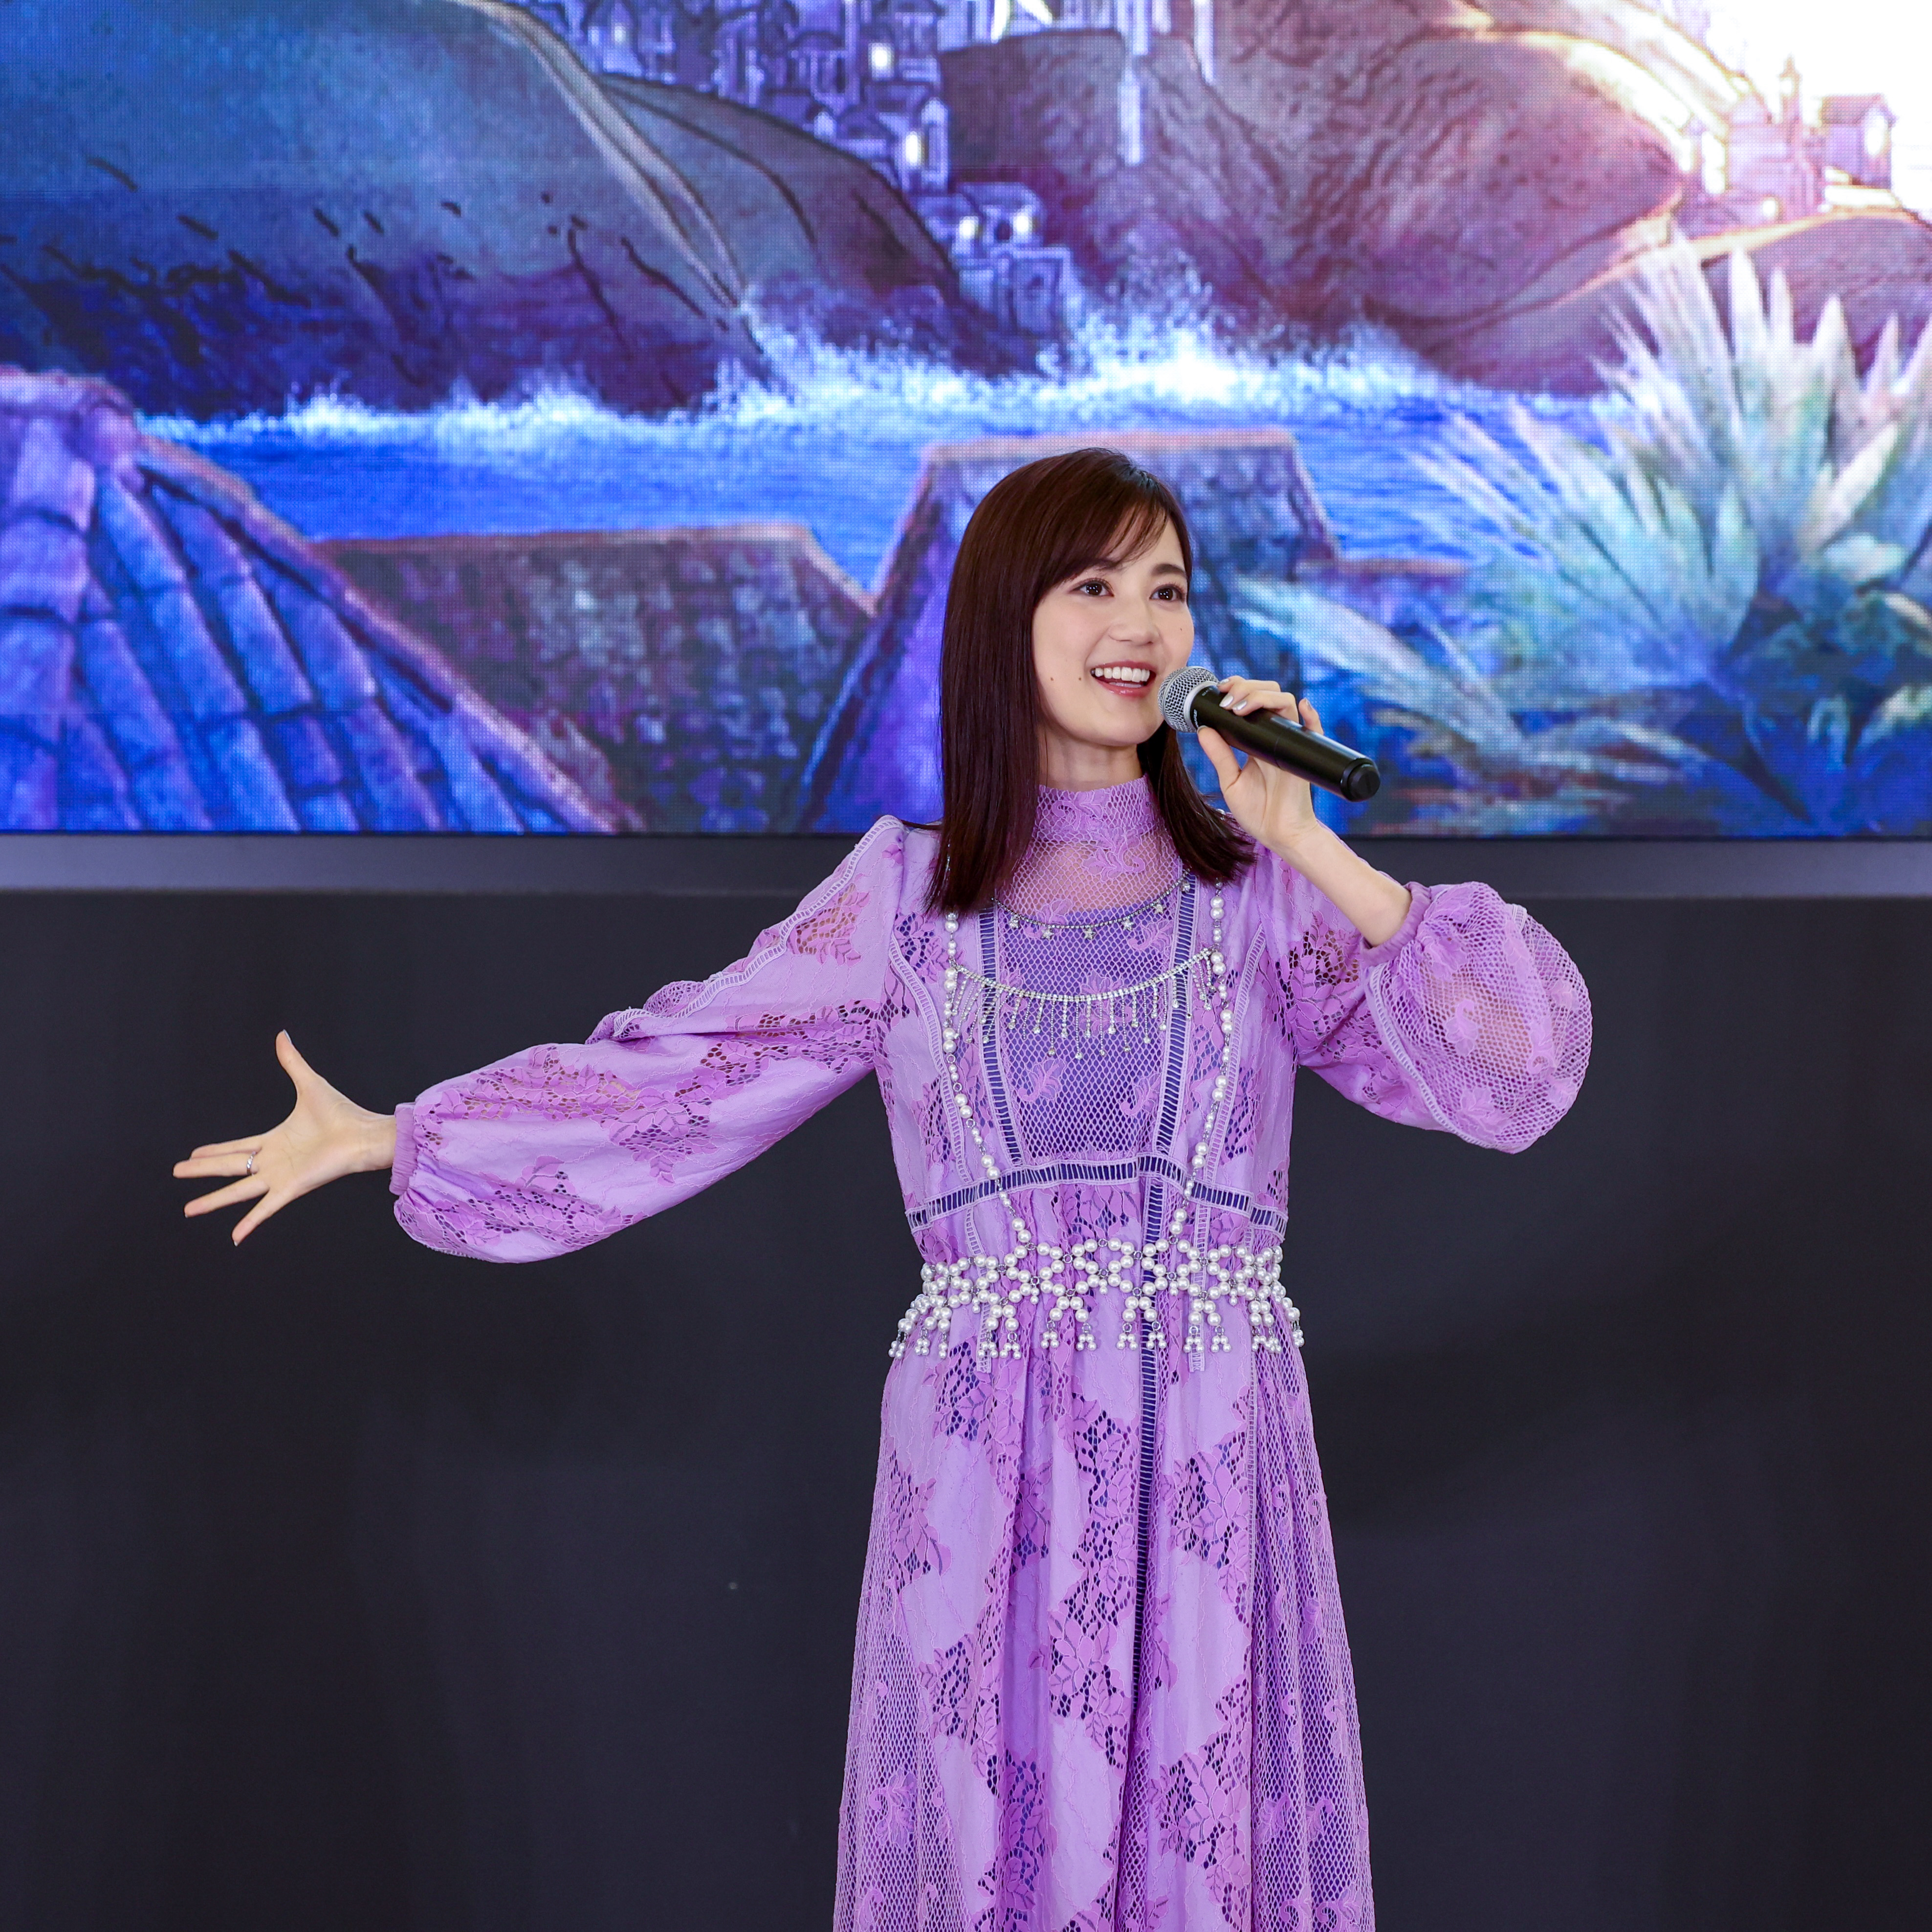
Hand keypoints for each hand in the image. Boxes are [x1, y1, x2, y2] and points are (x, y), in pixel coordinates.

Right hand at [174, 1031, 396, 1244]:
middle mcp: (273, 1160)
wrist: (364, 1133)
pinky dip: (250, 1222)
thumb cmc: (342, 1112)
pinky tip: (234, 1237)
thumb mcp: (310, 1084)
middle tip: (176, 1173)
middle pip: (229, 1167)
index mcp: (275, 1140)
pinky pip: (266, 1208)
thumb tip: (282, 1034)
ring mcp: (280, 1176)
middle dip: (201, 1171)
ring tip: (188, 1210)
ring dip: (213, 1200)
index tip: (192, 1152)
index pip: (236, 1146)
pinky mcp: (293, 1187)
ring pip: (238, 1190)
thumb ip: (293, 1062)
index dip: (214, 1150)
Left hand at [1195, 678, 1325, 859]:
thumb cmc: (1257, 811)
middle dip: (1248, 687)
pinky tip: (1303, 706)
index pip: (1251, 703)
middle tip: (1228, 697)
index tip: (1221, 688)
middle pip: (1269, 695)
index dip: (1239, 689)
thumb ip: (1220, 755)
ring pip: (1286, 704)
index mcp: (1255, 740)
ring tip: (1240, 707)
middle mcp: (1273, 737)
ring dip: (1263, 697)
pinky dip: (1312, 716)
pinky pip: (1315, 731)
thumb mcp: (1231, 781)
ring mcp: (1289, 744)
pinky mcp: (1302, 758)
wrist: (1278, 835)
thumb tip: (1203, 729)